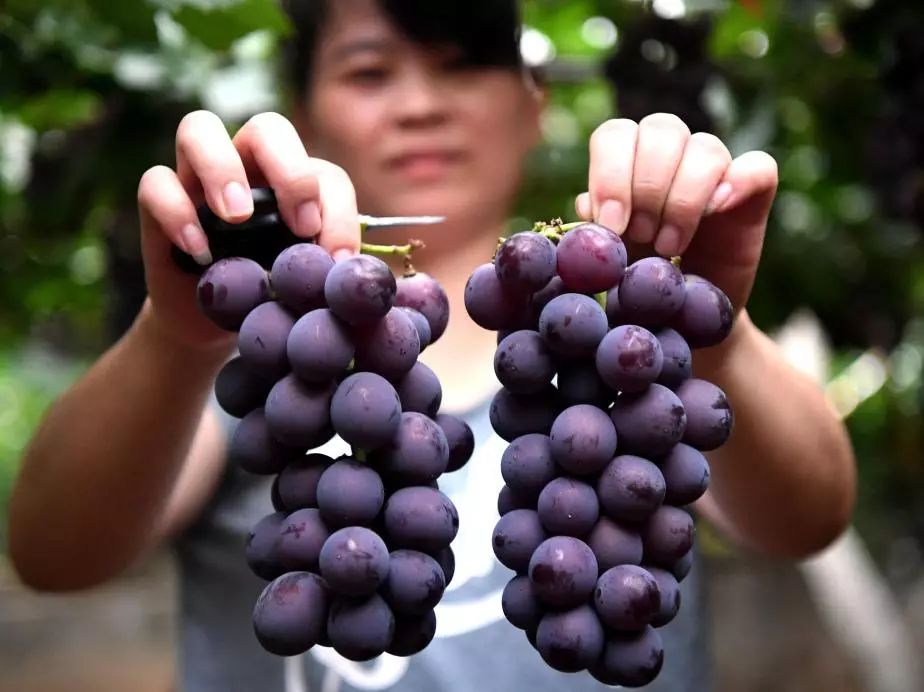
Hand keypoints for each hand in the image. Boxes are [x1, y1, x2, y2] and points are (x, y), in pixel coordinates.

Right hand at [136, 110, 360, 349]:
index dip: (338, 210)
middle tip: (299, 222)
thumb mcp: (300, 282)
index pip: (324, 173)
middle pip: (267, 128)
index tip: (337, 257)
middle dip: (289, 168)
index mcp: (292, 183)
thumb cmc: (266, 294)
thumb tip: (345, 268)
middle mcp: (245, 166)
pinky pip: (155, 183)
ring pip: (197, 128)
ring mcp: (196, 178)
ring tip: (237, 215)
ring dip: (221, 167)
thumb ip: (321, 265)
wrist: (211, 325)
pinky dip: (177, 212)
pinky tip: (201, 252)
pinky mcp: (157, 203)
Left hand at [577, 113, 777, 312]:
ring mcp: (715, 169)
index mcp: (626, 158)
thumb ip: (591, 228)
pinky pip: (759, 167)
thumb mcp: (604, 257)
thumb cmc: (632, 280)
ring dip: (683, 198)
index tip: (611, 224)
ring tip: (668, 246)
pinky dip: (740, 182)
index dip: (610, 175)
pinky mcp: (753, 194)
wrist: (678, 317)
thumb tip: (584, 203)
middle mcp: (671, 153)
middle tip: (641, 235)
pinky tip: (718, 209)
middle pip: (661, 129)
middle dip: (646, 187)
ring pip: (705, 146)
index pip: (615, 135)